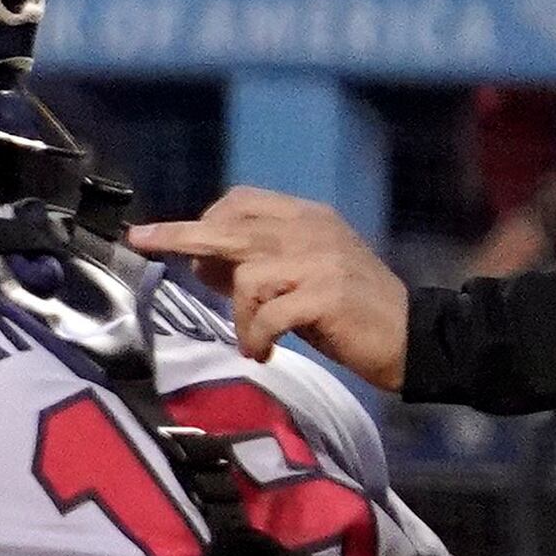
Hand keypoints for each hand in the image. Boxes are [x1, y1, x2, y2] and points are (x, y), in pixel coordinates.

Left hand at [132, 188, 412, 386]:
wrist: (415, 337)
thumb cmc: (349, 311)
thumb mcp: (300, 276)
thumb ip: (255, 263)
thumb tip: (199, 260)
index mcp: (307, 218)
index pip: (241, 202)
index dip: (202, 219)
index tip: (168, 239)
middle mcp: (312, 230)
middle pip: (231, 226)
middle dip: (179, 235)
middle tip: (140, 240)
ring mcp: (321, 260)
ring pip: (247, 276)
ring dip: (240, 316)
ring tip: (253, 342)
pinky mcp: (327, 294)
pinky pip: (268, 314)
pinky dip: (257, 337)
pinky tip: (264, 352)